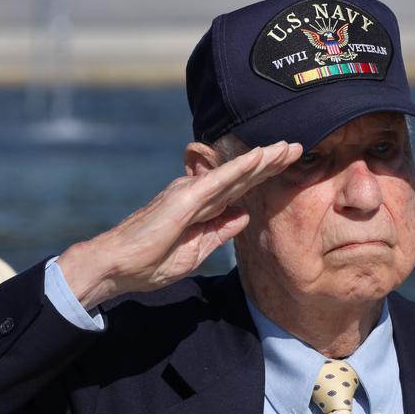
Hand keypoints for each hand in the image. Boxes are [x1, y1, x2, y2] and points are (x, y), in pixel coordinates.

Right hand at [59, 141, 302, 308]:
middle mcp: (195, 193)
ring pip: (234, 173)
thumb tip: (244, 214)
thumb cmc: (149, 262)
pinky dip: (240, 168)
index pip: (237, 189)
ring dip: (263, 160)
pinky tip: (260, 157)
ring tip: (289, 147)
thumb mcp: (196, 251)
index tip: (287, 167)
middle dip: (270, 162)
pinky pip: (219, 180)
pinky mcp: (183, 198)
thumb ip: (220, 231)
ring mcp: (189, 192)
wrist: (116, 266)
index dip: (262, 177)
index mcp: (199, 207)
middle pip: (240, 176)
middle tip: (298, 146)